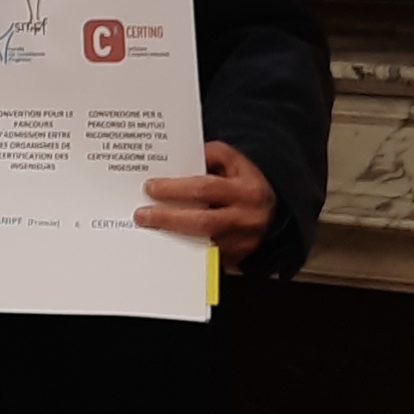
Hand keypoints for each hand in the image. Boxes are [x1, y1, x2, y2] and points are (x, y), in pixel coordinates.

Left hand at [137, 140, 276, 267]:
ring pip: (203, 243)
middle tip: (142, 215)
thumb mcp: (234, 162)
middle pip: (202, 221)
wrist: (271, 212)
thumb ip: (210, 155)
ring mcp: (243, 242)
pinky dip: (184, 252)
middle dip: (168, 218)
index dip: (175, 189)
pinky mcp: (236, 258)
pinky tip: (165, 243)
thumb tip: (180, 161)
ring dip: (173, 237)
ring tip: (149, 228)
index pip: (206, 188)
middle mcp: (247, 218)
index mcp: (248, 190)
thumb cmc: (245, 183)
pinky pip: (206, 258)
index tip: (150, 188)